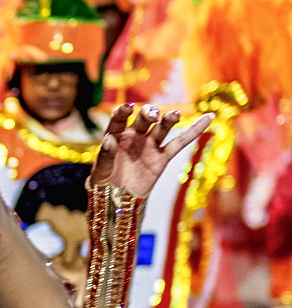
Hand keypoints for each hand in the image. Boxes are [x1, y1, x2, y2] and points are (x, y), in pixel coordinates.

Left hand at [90, 105, 213, 198]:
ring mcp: (149, 145)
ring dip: (168, 120)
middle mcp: (134, 136)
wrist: (118, 199)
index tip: (128, 108)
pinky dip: (193, 131)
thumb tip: (108, 139)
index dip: (123, 112)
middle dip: (148, 115)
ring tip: (174, 115)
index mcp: (115, 135)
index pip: (119, 119)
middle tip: (152, 115)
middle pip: (143, 120)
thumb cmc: (104, 181)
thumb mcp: (100, 171)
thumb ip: (105, 155)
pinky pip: (179, 143)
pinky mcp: (162, 157)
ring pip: (162, 128)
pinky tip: (207, 118)